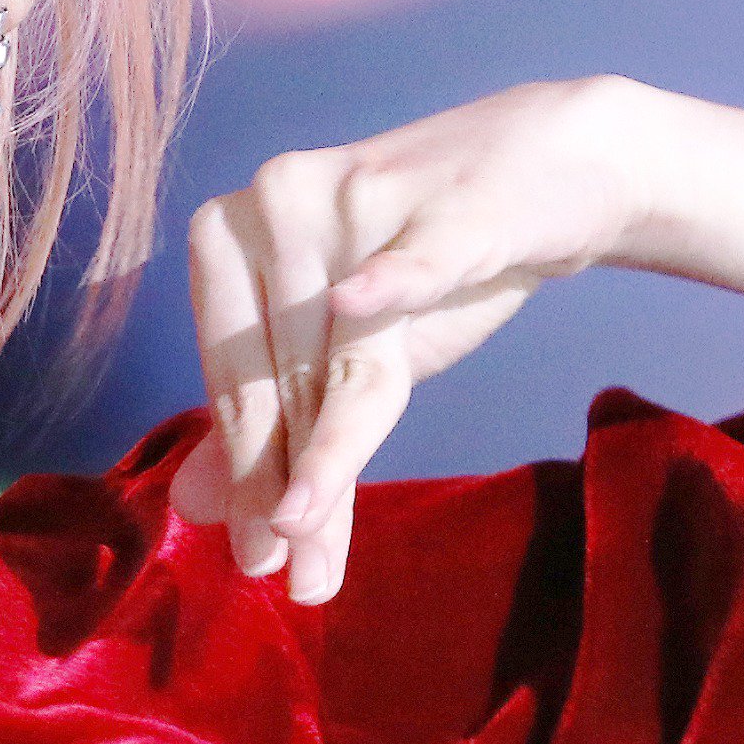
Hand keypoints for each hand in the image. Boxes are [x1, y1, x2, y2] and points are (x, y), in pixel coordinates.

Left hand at [173, 77, 645, 604]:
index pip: (237, 379)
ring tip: (314, 542)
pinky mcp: (447, 202)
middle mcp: (274, 204)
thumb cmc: (421, 265)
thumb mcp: (338, 349)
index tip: (258, 560)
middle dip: (285, 482)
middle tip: (288, 574)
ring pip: (340, 353)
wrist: (549, 169)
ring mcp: (358, 198)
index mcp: (228, 233)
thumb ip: (268, 418)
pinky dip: (389, 283)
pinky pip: (412, 256)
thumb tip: (193, 508)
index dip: (249, 473)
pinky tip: (356, 304)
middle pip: (281, 375)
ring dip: (333, 450)